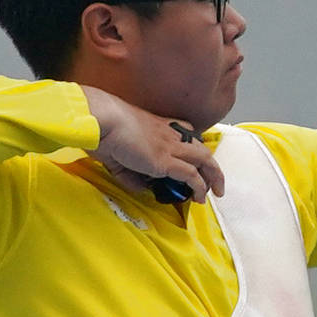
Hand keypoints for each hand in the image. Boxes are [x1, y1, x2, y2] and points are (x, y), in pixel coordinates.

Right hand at [87, 86, 225, 202]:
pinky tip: (199, 198)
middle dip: (211, 165)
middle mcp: (169, 134)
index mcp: (158, 126)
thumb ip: (129, 172)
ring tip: (215, 192)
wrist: (101, 118)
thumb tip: (140, 187)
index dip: (194, 146)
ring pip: (204, 160)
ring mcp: (170, 146)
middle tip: (214, 180)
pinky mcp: (166, 160)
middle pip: (201, 148)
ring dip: (213, 177)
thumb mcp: (117, 152)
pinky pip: (192, 176)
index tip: (195, 158)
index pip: (186, 132)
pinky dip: (199, 188)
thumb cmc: (102, 128)